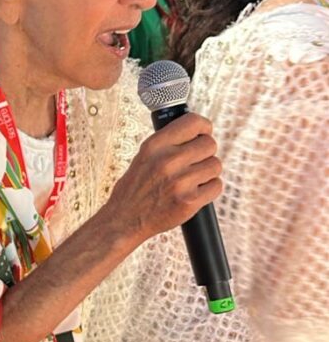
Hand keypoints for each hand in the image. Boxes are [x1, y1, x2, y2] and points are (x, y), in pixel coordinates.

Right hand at [105, 113, 221, 245]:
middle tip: (196, 162)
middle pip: (209, 144)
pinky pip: (216, 186)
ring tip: (193, 179)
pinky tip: (196, 191)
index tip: (203, 133)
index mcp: (155, 145)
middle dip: (206, 153)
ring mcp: (180, 182)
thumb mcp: (144, 156)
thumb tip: (196, 133)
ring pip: (215, 165)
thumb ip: (168, 143)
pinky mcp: (189, 201)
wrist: (125, 219)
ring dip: (208, 172)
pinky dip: (210, 189)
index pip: (193, 122)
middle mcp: (167, 161)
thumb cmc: (135, 189)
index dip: (203, 128)